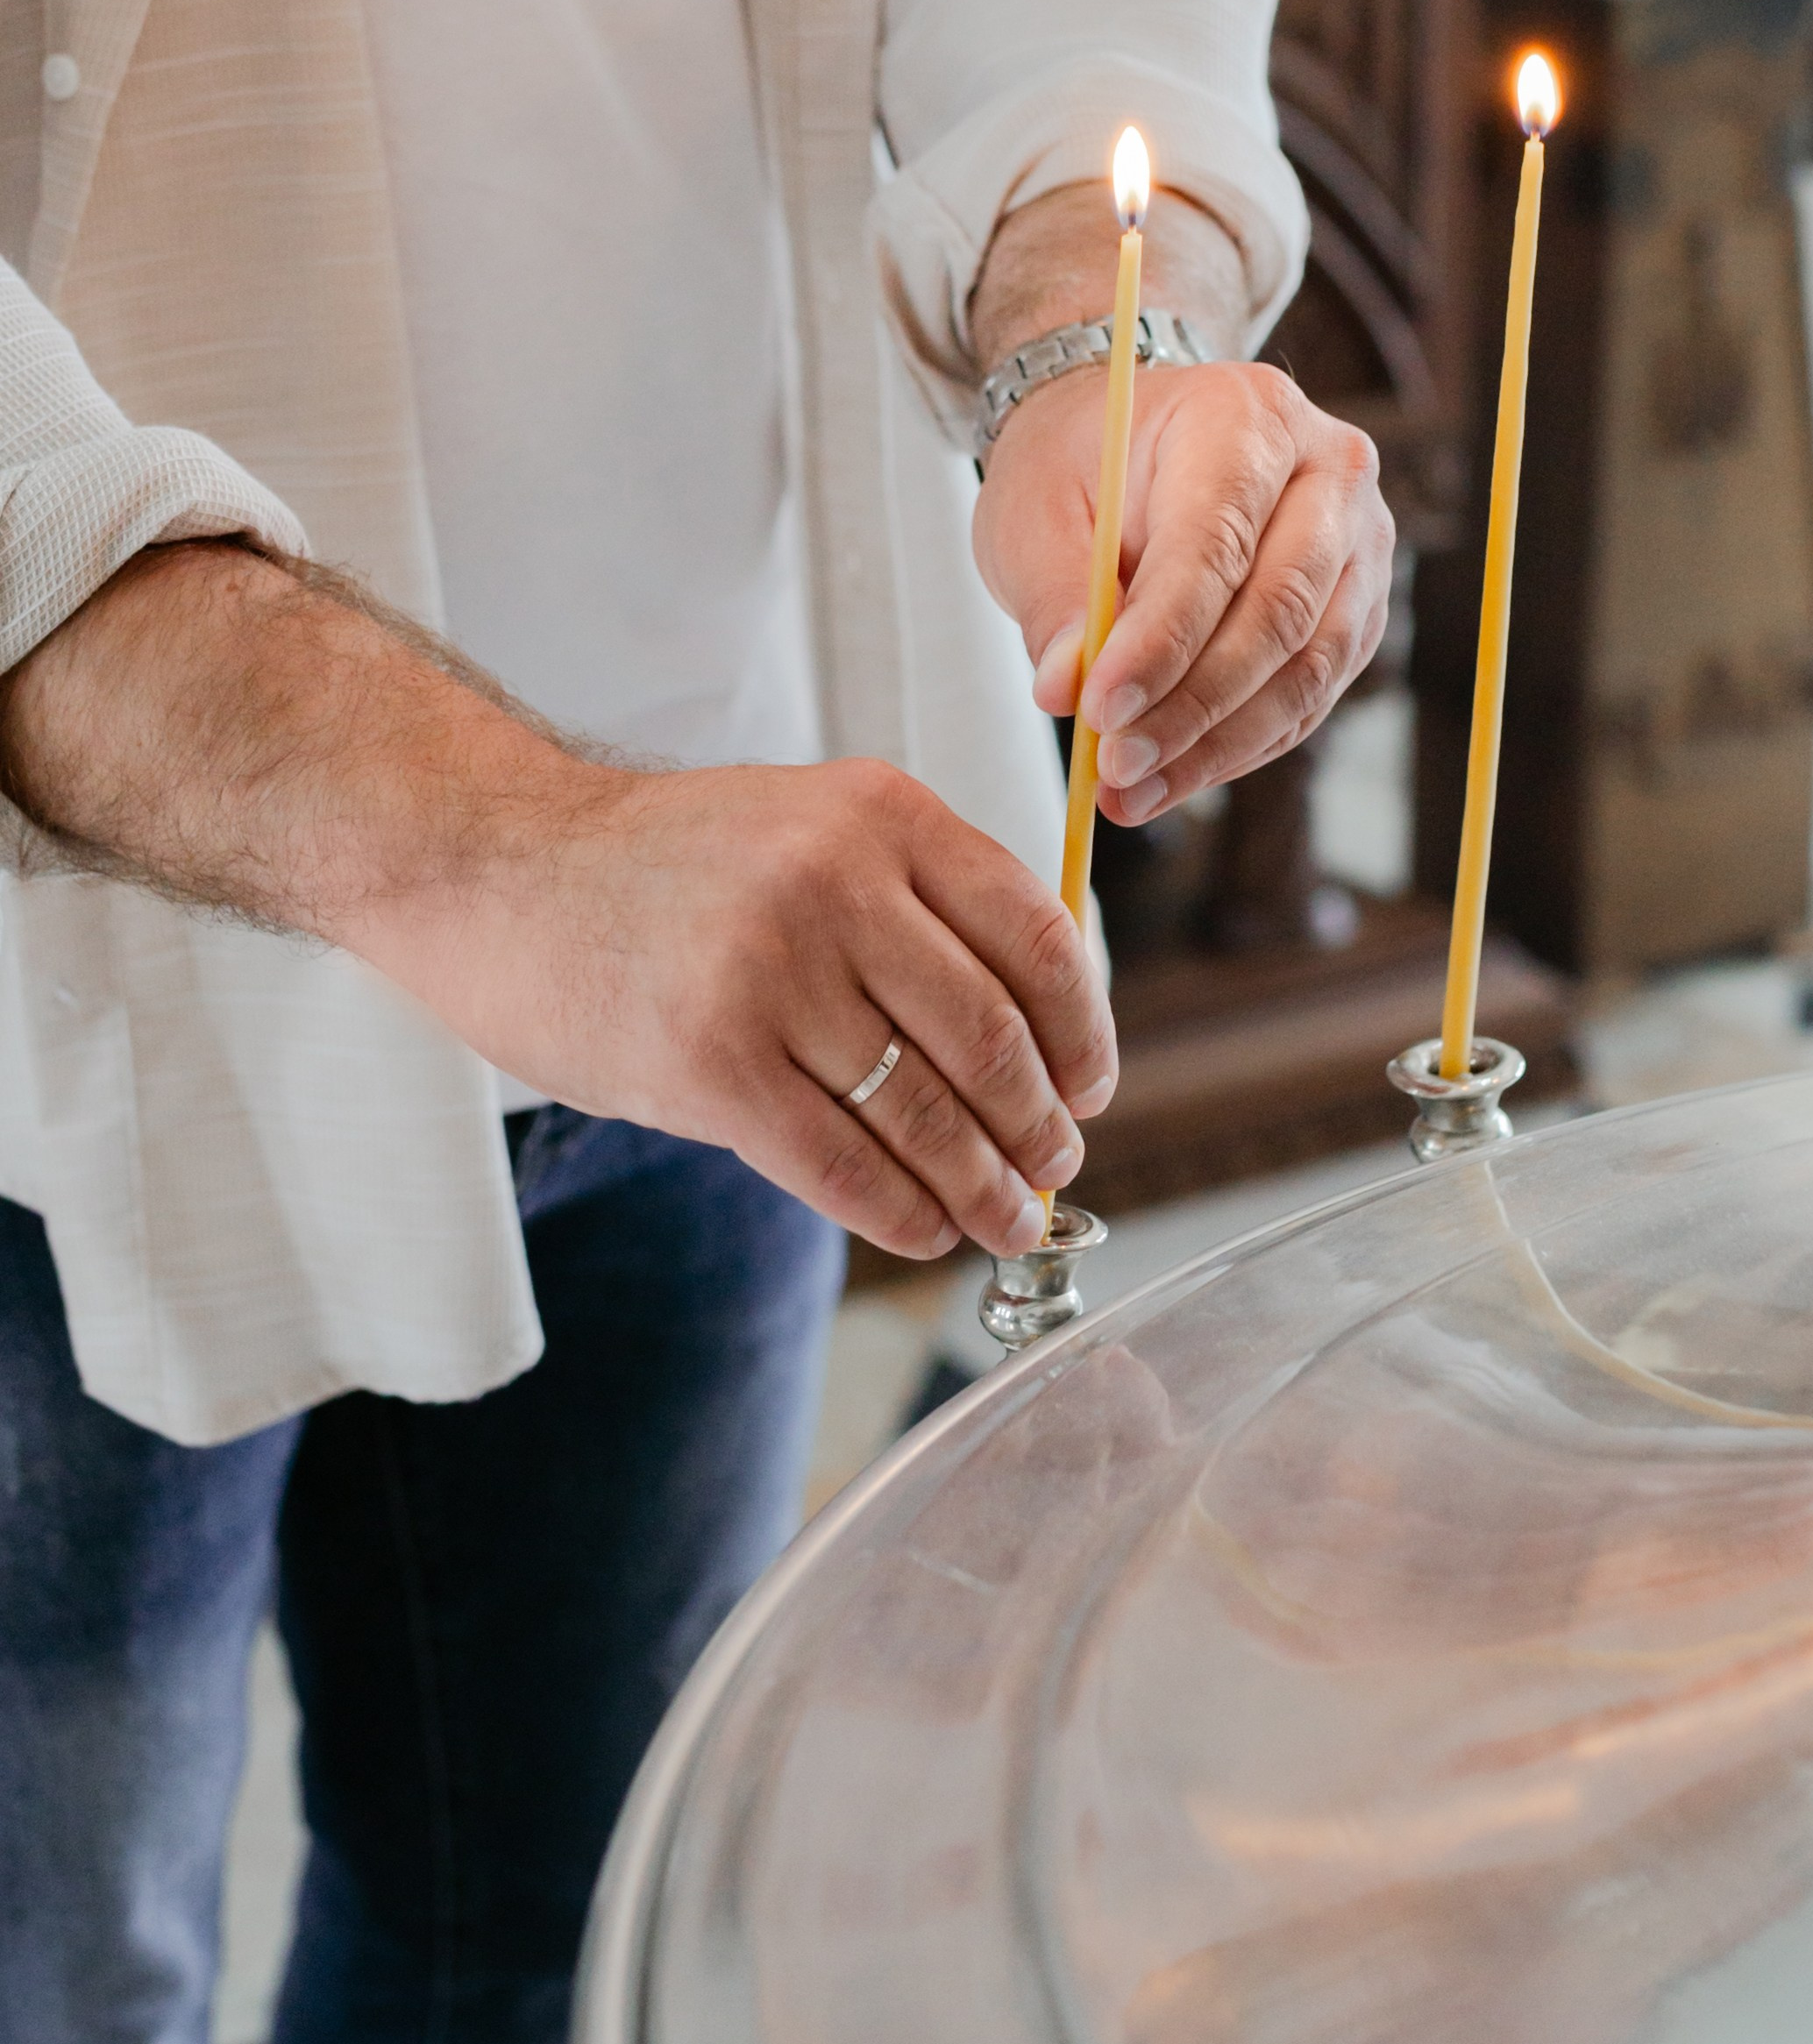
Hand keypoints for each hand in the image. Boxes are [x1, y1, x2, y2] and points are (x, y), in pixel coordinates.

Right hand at [0, 545, 1115, 1264]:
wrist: (492, 863)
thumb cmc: (660, 865)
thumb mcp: (806, 825)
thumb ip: (914, 901)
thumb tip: (1034, 1038)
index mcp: (881, 813)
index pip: (1035, 937)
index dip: (1081, 1033)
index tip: (1089, 1089)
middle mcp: (836, 882)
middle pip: (992, 1036)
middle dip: (1038, 1126)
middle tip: (1051, 1171)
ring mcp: (770, 972)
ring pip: (924, 1111)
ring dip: (982, 1186)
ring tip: (1004, 1220)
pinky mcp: (707, 1063)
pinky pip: (841, 1162)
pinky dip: (899, 1211)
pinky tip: (920, 1230)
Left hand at [973, 359, 1393, 822]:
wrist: (1134, 443)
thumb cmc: (1082, 464)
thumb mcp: (1035, 513)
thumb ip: (1057, 600)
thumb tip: (1065, 692)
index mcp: (1246, 417)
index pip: (1215, 546)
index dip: (1160, 641)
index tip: (1100, 710)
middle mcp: (1330, 471)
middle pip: (1279, 612)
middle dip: (1192, 706)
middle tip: (1115, 766)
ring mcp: (1360, 542)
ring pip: (1307, 668)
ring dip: (1217, 744)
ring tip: (1132, 791)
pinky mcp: (1358, 606)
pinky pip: (1310, 695)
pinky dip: (1240, 746)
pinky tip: (1172, 776)